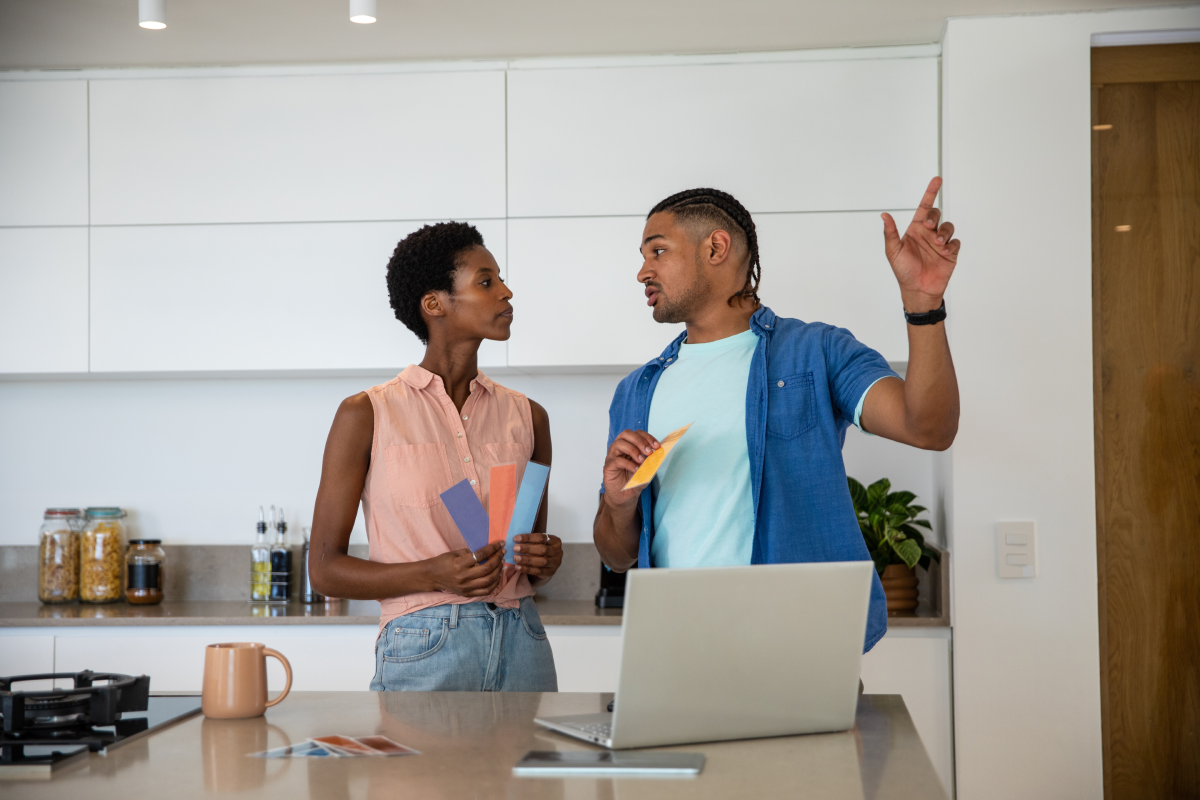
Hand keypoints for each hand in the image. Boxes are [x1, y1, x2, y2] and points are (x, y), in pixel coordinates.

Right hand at [423, 541, 504, 596]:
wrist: (432, 576)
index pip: (480, 555)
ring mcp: (466, 587)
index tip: (500, 544)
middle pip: (487, 569)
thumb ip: (470, 553)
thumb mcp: (455, 553)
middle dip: (498, 559)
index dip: (493, 548)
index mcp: (460, 564)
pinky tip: (497, 576)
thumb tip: (486, 551)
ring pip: (488, 581)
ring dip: (498, 571)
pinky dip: (494, 584)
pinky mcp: (467, 594)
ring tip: (501, 563)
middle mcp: (463, 577)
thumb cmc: (443, 562)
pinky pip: (485, 591)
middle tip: (502, 553)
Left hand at [512, 533, 562, 581]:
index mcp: (555, 541)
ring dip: (527, 560)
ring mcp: (555, 563)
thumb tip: (516, 539)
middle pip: (543, 549)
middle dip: (527, 548)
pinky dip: (527, 569)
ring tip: (515, 558)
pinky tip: (518, 567)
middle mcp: (558, 551)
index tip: (516, 538)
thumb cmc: (541, 550)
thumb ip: (531, 541)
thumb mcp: (538, 543)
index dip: (528, 538)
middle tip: (515, 548)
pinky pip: (538, 571)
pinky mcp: (550, 572)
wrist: (547, 564)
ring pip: (541, 561)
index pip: (541, 537)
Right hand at [602, 430, 660, 509]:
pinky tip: (635, 470)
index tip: (657, 446)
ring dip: (633, 450)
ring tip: (641, 461)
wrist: (625, 497)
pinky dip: (628, 464)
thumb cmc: (634, 481)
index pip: (636, 433)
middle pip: (626, 434)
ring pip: (619, 444)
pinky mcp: (608, 467)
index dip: (647, 437)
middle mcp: (619, 448)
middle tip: (648, 452)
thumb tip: (659, 453)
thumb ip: (652, 461)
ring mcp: (612, 456)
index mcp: (629, 445)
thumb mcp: (647, 470)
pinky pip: (617, 460)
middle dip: (639, 441)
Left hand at [881, 177, 960, 312]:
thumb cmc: (903, 271)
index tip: (937, 180)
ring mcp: (940, 242)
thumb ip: (890, 232)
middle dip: (934, 217)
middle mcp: (928, 234)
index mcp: (915, 230)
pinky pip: (955, 242)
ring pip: (948, 227)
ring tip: (937, 244)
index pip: (924, 207)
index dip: (930, 193)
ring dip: (944, 232)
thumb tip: (883, 215)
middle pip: (937, 215)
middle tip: (928, 227)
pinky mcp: (950, 252)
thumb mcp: (893, 251)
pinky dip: (951, 245)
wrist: (918, 289)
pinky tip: (943, 252)